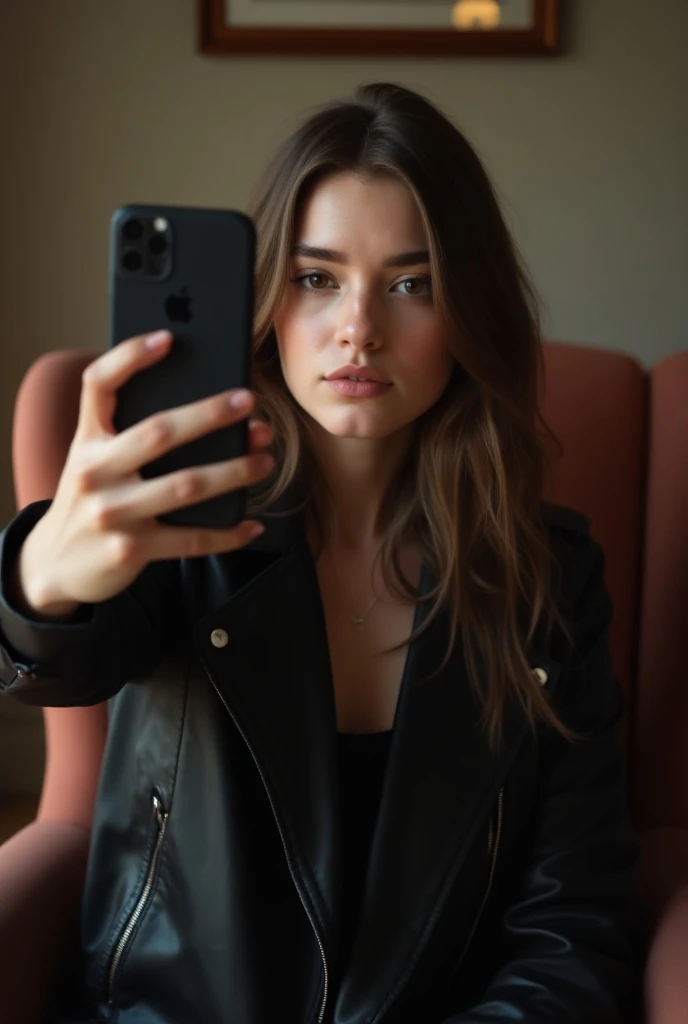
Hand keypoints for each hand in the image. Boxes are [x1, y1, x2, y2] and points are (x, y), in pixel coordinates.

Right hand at [18, 330, 273, 610]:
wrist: (54, 563)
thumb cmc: (92, 499)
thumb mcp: (95, 461)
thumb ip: (128, 435)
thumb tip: (209, 412)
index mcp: (86, 441)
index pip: (98, 385)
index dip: (130, 357)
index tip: (168, 338)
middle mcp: (94, 472)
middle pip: (159, 432)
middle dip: (209, 414)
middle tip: (247, 401)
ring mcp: (112, 513)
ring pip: (186, 486)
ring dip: (234, 471)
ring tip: (265, 460)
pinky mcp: (130, 550)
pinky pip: (190, 539)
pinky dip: (227, 533)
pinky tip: (251, 525)